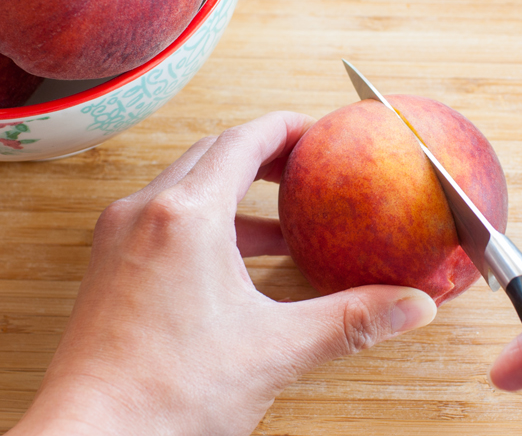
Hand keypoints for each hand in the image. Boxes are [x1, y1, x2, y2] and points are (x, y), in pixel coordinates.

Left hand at [6, 111, 437, 435]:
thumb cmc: (167, 393)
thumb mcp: (274, 349)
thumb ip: (350, 321)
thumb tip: (411, 306)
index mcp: (186, 215)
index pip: (243, 140)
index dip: (287, 129)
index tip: (320, 131)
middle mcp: (145, 211)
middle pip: (213, 152)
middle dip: (263, 154)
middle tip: (307, 167)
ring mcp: (120, 236)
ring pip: (186, 185)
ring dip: (235, 192)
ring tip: (283, 221)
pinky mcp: (110, 264)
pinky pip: (165, 218)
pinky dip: (207, 222)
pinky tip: (237, 261)